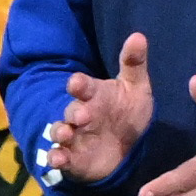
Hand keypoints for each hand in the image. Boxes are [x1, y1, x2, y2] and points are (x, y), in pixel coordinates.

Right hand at [48, 32, 158, 185]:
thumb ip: (134, 64)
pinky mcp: (72, 158)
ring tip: (65, 134)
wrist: (125, 146)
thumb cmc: (127, 111)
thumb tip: (138, 36)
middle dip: (73, 111)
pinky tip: (57, 159)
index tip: (77, 82)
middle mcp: (80, 113)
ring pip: (60, 131)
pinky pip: (59, 157)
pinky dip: (56, 158)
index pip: (83, 86)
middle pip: (71, 109)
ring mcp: (73, 136)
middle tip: (81, 114)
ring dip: (60, 132)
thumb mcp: (135, 87)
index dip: (79, 84)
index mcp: (94, 95)